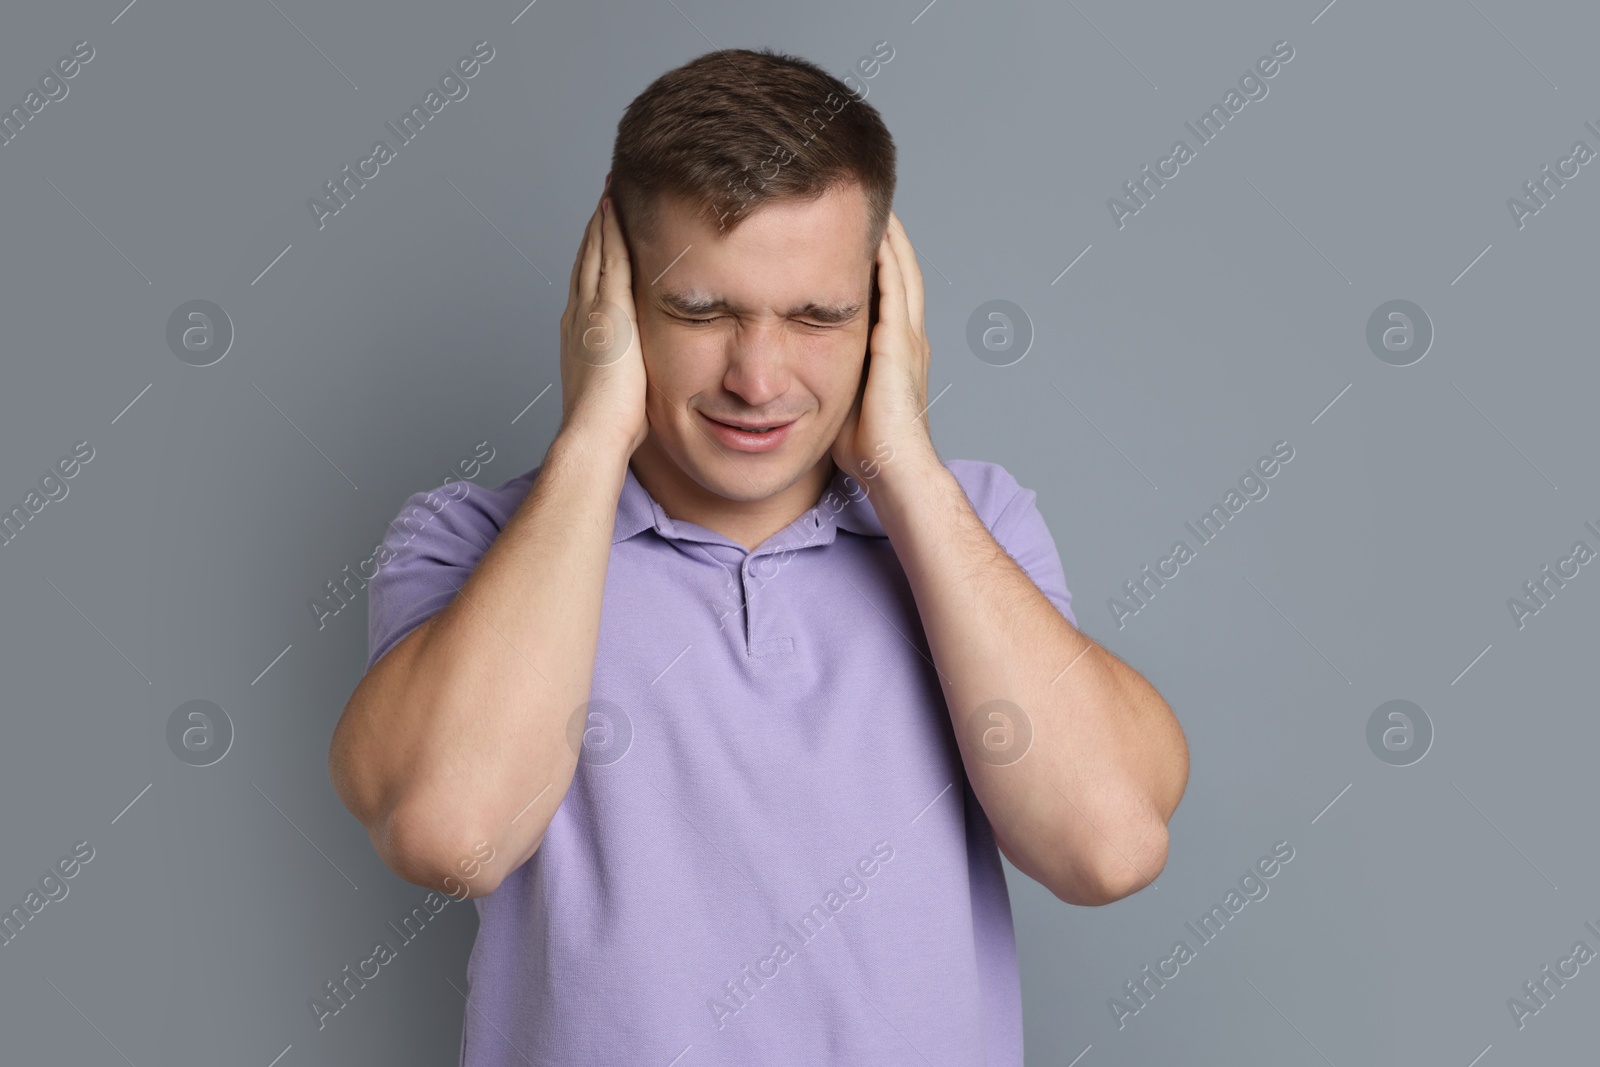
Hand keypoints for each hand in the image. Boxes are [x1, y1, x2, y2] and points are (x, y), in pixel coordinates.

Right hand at [557, 176, 647, 457]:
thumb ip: (625, 373)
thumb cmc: (608, 426)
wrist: (594, 433)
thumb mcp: (618, 390)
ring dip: (603, 220)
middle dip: (597, 228)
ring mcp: (591, 310)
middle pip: (588, 259)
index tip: (603, 231)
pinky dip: (610, 231)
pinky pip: (609, 259)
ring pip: (596, 252)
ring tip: (610, 189)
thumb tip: (638, 377)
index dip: (595, 255)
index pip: (589, 283)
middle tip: (604, 196)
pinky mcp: (608, 311)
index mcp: (581, 334)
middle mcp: (579, 315)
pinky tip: (614, 208)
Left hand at [830, 210, 934, 483]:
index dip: (875, 256)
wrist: (893, 471)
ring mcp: (907, 339)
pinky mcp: (898, 345)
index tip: (852, 228)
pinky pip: (895, 288)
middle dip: (884, 233)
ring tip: (869, 200)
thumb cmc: (865, 450)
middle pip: (901, 268)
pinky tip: (874, 232)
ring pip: (902, 269)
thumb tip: (787, 364)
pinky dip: (887, 257)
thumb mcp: (837, 398)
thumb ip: (821, 372)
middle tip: (864, 198)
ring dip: (889, 235)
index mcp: (897, 349)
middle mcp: (908, 337)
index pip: (888, 288)